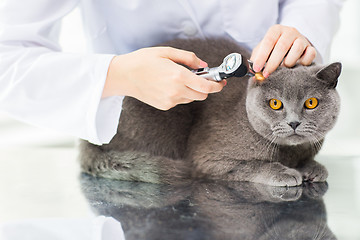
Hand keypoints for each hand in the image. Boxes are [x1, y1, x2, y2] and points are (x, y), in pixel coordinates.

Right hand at [103, 47, 225, 109]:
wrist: (124, 75)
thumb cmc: (143, 61)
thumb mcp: (167, 52)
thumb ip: (189, 58)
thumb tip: (203, 65)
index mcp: (178, 76)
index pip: (206, 86)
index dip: (217, 86)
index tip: (221, 83)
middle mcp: (176, 91)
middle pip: (202, 95)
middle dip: (205, 88)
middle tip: (201, 78)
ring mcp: (170, 101)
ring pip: (191, 99)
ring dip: (192, 90)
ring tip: (180, 79)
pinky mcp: (164, 106)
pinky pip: (180, 101)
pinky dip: (181, 94)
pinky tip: (170, 85)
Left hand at [250, 24, 316, 77]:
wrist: (292, 45)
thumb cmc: (274, 48)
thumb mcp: (263, 49)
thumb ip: (256, 57)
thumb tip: (251, 70)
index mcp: (276, 30)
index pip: (268, 41)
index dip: (262, 56)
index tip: (257, 69)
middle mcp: (290, 31)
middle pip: (282, 46)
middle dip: (272, 63)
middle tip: (266, 74)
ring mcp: (301, 38)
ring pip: (297, 49)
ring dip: (288, 62)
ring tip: (282, 69)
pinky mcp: (310, 47)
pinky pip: (310, 54)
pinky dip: (303, 62)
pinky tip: (297, 66)